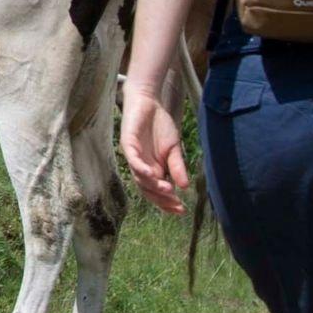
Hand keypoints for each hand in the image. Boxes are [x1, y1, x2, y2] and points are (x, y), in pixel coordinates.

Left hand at [117, 87, 192, 215]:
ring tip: (168, 191)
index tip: (182, 210)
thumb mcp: (173, 149)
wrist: (149, 102)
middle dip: (162, 199)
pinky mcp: (127, 144)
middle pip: (148, 190)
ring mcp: (133, 156)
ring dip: (153, 185)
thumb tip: (185, 187)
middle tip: (177, 205)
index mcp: (152, 170)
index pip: (157, 192)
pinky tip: (151, 175)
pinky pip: (133, 160)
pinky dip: (141, 168)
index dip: (167, 203)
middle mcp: (141, 167)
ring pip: (140, 178)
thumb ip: (177, 167)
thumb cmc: (160, 125)